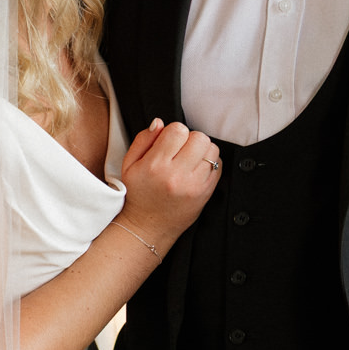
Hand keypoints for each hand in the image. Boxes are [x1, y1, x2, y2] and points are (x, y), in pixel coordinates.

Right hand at [117, 118, 222, 252]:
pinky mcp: (206, 193)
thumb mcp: (129, 164)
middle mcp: (176, 175)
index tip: (169, 142)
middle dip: (190, 139)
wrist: (148, 226)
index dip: (174, 132)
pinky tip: (196, 169)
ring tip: (189, 159)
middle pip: (199, 137)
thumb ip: (144, 140)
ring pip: (212, 150)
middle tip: (181, 150)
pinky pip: (219, 166)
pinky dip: (210, 163)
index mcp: (155, 165)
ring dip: (201, 150)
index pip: (177, 130)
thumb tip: (160, 122)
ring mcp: (194, 185)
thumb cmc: (138, 194)